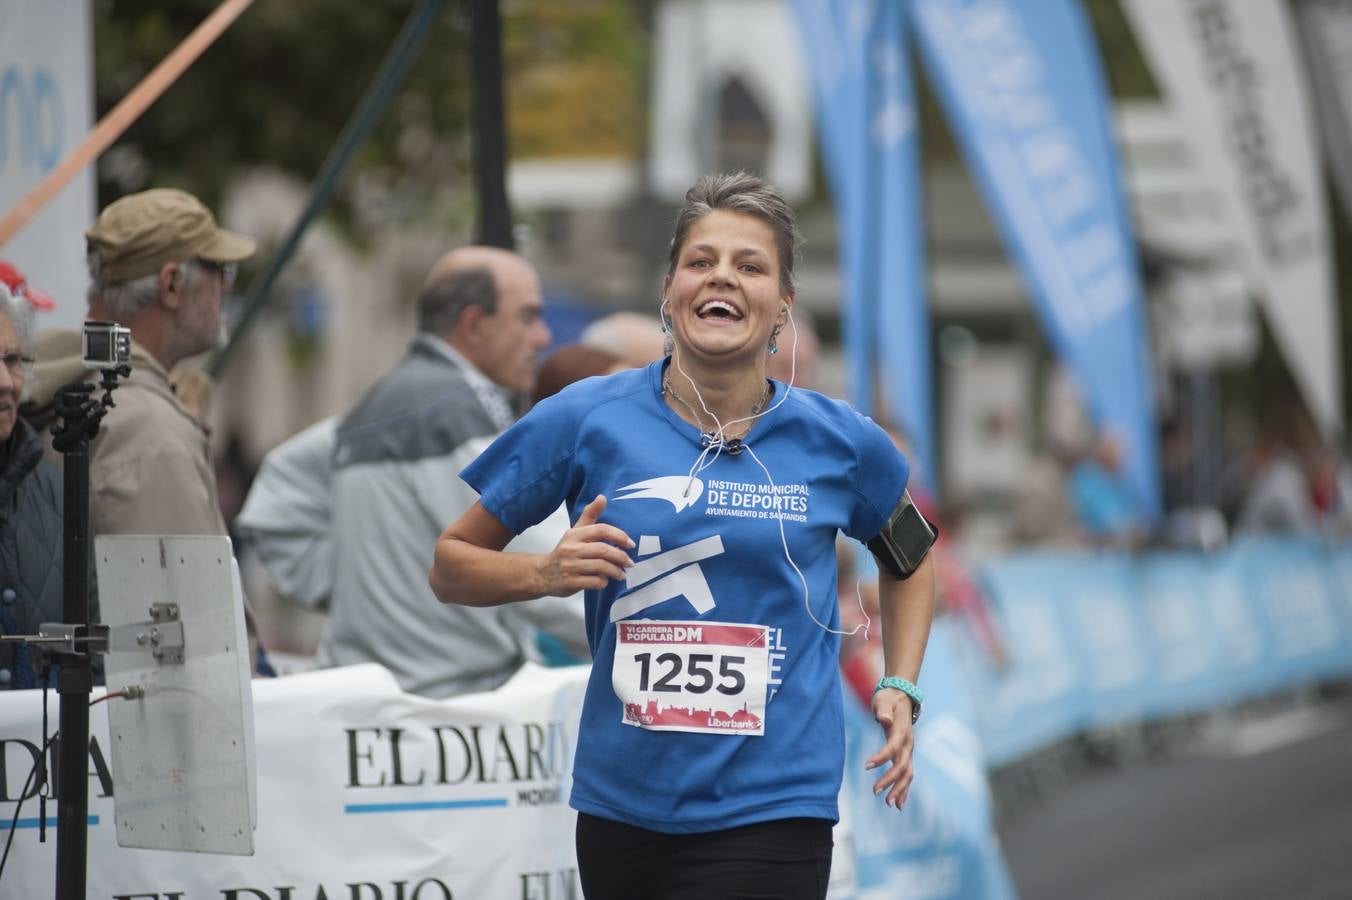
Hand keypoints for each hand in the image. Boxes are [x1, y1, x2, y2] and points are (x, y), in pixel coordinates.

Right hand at [536, 495, 633, 594]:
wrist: (542, 573)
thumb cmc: (566, 550)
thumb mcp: (575, 531)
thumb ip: (590, 515)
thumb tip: (602, 497)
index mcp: (574, 534)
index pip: (601, 530)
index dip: (619, 536)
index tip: (630, 543)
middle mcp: (571, 549)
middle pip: (603, 550)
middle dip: (620, 557)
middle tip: (630, 563)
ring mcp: (570, 566)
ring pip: (601, 567)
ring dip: (616, 571)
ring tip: (622, 574)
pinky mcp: (570, 582)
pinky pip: (594, 582)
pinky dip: (604, 582)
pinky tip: (605, 581)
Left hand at [865, 688, 915, 809]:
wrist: (902, 697)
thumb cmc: (889, 699)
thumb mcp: (884, 700)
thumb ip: (883, 710)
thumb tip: (883, 719)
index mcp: (902, 732)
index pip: (892, 748)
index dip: (881, 758)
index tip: (866, 766)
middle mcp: (908, 744)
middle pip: (902, 766)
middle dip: (890, 780)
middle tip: (875, 792)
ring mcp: (908, 750)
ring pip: (907, 774)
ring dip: (899, 789)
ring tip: (889, 804)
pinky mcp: (905, 754)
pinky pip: (907, 774)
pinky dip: (904, 789)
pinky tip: (898, 803)